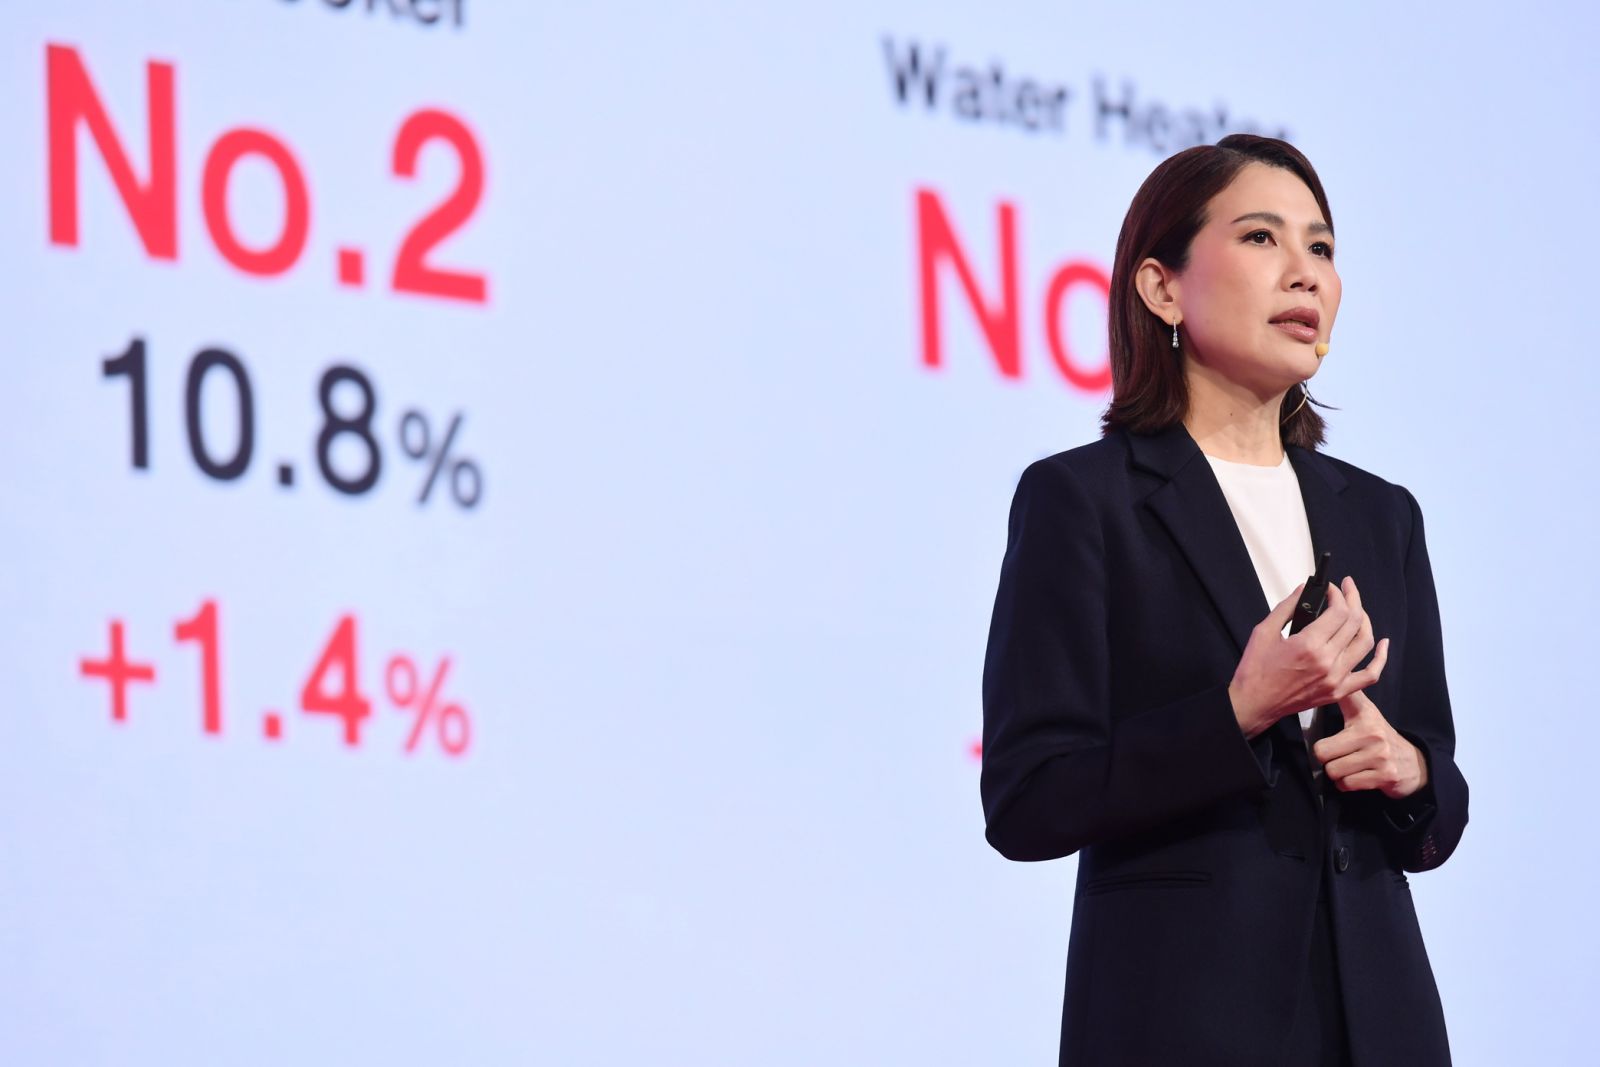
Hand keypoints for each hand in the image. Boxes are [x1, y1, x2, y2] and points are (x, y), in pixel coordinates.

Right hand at [1228, 577, 1389, 738]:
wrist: (1255, 703)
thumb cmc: (1256, 670)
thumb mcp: (1263, 631)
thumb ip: (1287, 607)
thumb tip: (1304, 590)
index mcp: (1308, 646)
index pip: (1338, 611)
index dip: (1338, 593)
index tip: (1331, 588)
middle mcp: (1327, 662)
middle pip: (1354, 622)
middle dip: (1352, 599)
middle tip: (1347, 589)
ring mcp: (1336, 678)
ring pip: (1365, 643)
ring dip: (1365, 621)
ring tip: (1357, 610)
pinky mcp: (1339, 691)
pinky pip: (1370, 674)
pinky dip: (1380, 658)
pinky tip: (1382, 644)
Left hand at [1313, 689, 1428, 798]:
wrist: (1414, 763)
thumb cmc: (1379, 737)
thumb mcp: (1366, 713)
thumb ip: (1348, 697)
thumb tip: (1329, 680)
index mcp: (1364, 716)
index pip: (1340, 704)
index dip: (1328, 706)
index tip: (1318, 719)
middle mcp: (1373, 734)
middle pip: (1322, 752)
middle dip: (1325, 757)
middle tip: (1336, 755)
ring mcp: (1380, 756)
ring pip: (1333, 771)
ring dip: (1336, 773)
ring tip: (1348, 766)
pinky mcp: (1385, 776)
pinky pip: (1347, 784)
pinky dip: (1345, 784)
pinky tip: (1356, 777)